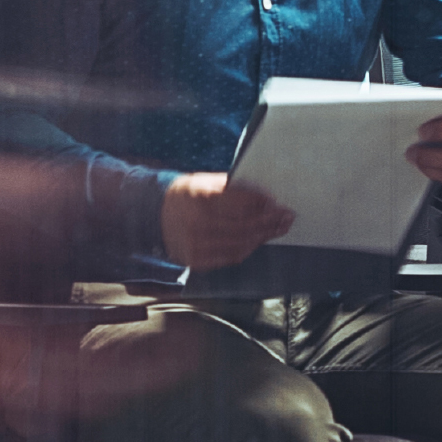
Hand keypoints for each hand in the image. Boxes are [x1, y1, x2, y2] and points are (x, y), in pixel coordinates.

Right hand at [160, 172, 292, 269]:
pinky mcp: (197, 260)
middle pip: (244, 226)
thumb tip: (263, 196)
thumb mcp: (203, 181)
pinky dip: (249, 248)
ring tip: (279, 228)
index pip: (238, 202)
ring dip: (264, 236)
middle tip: (286, 217)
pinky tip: (260, 240)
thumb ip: (231, 188)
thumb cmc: (185, 195)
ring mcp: (196, 245)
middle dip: (269, 222)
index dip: (260, 203)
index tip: (276, 202)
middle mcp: (197, 223)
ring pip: (240, 243)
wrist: (154, 216)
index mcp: (199, 198)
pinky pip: (231, 256)